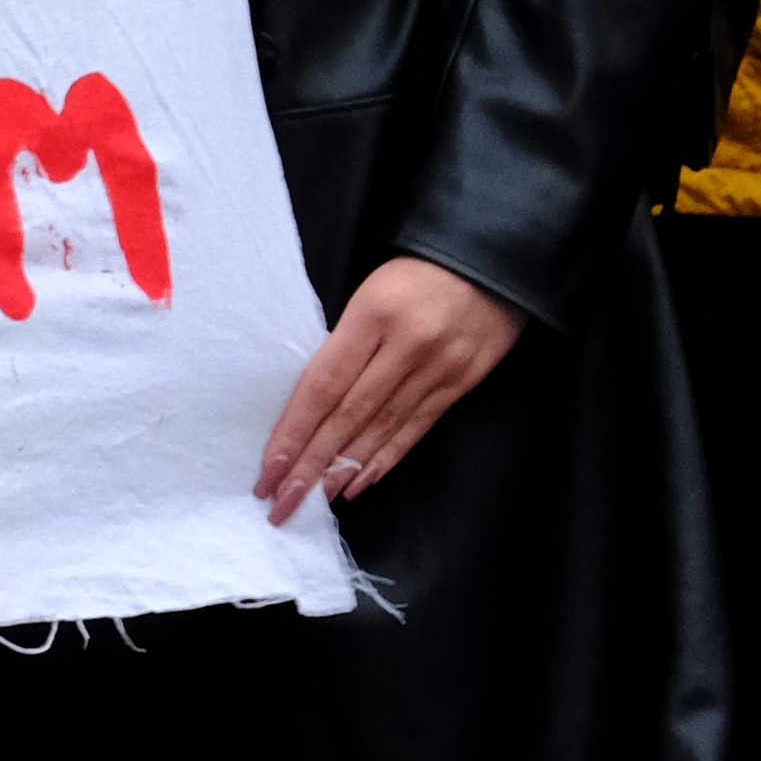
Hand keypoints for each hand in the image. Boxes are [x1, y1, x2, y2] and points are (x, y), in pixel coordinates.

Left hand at [255, 256, 520, 523]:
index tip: (269, 469)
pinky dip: (385, 458)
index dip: (293, 432)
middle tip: (282, 501)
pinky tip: (360, 481)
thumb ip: (345, 342)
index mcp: (373, 316)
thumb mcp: (370, 292)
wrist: (491, 258)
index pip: (322, 386)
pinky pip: (417, 428)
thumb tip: (311, 401)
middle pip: (347, 415)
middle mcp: (406, 347)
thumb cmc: (415, 273)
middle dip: (310, 464)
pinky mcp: (462, 382)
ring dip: (344, 469)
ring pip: (381, 428)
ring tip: (314, 498)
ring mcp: (439, 368)